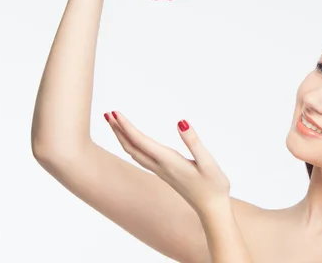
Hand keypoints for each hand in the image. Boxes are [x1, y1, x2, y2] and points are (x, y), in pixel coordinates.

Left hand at [104, 111, 230, 215]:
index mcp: (169, 161)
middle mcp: (161, 166)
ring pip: (134, 153)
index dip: (126, 127)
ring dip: (123, 138)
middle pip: (132, 147)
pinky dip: (132, 145)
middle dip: (119, 130)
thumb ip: (193, 141)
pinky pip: (141, 157)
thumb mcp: (208, 162)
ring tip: (115, 123)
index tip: (115, 113)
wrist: (212, 209)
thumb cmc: (213, 186)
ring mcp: (161, 171)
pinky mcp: (165, 173)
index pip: (141, 142)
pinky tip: (133, 141)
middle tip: (108, 114)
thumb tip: (181, 122)